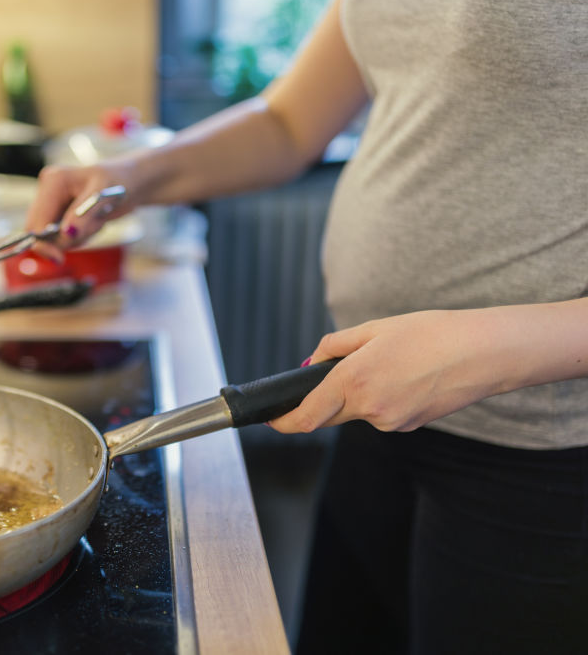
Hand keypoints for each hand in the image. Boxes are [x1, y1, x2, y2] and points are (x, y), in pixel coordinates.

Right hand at [25, 161, 139, 261]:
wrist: (132, 183)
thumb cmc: (120, 181)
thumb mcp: (103, 196)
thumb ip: (83, 216)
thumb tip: (66, 234)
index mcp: (53, 181)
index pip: (36, 222)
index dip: (43, 243)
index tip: (58, 258)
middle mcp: (49, 191)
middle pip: (39, 232)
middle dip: (65, 239)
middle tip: (92, 229)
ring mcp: (54, 203)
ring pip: (53, 237)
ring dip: (78, 237)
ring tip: (98, 220)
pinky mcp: (61, 214)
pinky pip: (63, 237)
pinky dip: (80, 236)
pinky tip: (95, 222)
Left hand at [268, 309, 515, 433]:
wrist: (483, 353)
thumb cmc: (430, 333)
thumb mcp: (373, 328)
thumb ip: (334, 347)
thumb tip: (310, 365)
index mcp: (354, 380)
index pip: (306, 416)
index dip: (284, 421)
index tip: (271, 419)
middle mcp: (369, 408)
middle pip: (327, 416)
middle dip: (319, 403)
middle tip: (327, 380)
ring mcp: (390, 422)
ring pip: (358, 412)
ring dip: (358, 394)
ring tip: (390, 363)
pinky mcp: (408, 426)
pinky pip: (381, 414)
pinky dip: (382, 398)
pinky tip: (406, 377)